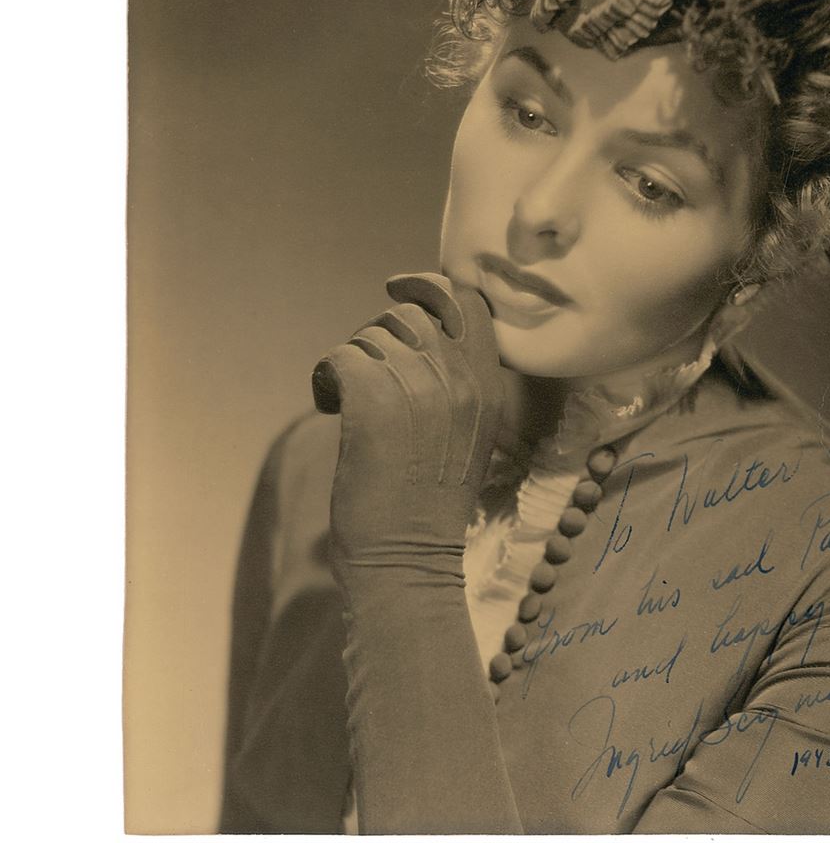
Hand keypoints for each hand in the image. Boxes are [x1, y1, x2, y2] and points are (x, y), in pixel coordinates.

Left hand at [311, 273, 504, 568]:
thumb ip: (454, 379)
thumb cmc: (429, 503)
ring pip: (368, 337)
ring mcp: (417, 388)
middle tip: (369, 381)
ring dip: (351, 365)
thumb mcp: (466, 433)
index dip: (429, 285)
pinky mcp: (372, 403)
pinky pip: (338, 358)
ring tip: (352, 407)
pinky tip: (330, 407)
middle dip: (379, 339)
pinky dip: (325, 379)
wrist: (407, 561)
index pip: (466, 299)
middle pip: (407, 314)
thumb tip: (411, 328)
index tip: (397, 289)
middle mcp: (457, 378)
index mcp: (486, 383)